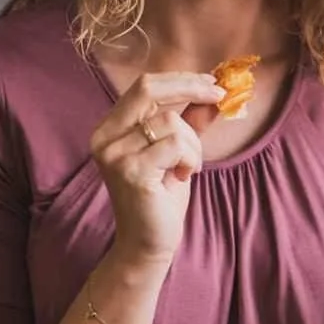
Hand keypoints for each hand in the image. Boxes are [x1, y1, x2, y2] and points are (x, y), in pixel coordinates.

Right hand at [90, 72, 224, 267]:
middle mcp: (104, 138)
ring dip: (193, 144)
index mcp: (110, 128)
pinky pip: (175, 145)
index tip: (212, 84)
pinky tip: (184, 176)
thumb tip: (214, 91)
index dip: (181, 80)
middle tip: (219, 97)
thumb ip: (190, 121)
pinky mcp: (131, 171)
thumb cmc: (162, 197)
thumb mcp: (177, 151)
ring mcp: (114, 155)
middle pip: (149, 90)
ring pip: (171, 122)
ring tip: (188, 167)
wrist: (148, 243)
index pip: (144, 86)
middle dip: (191, 88)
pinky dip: (191, 159)